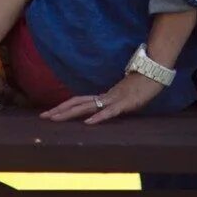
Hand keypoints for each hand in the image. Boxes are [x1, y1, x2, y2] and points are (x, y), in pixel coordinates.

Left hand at [41, 72, 163, 124]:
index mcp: (103, 96)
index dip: (63, 107)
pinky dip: (97, 118)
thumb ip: (112, 103)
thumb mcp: (123, 97)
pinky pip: (109, 112)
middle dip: (59, 110)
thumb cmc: (140, 85)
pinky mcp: (125, 104)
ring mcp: (113, 100)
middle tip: (43, 117)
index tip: (49, 113)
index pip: (78, 101)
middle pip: (77, 103)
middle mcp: (104, 97)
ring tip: (56, 119)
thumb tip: (102, 109)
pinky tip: (87, 123)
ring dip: (70, 114)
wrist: (154, 73)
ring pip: (87, 107)